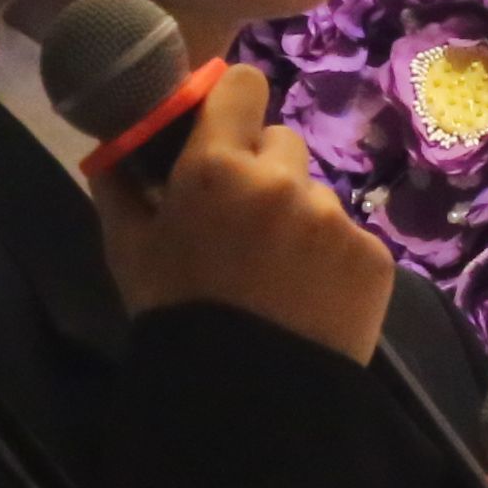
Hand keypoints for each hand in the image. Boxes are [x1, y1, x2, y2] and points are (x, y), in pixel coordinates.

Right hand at [88, 60, 391, 362]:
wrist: (246, 403)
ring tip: (278, 275)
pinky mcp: (373, 254)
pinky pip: (349, 237)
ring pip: (316, 194)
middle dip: (265, 171)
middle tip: (245, 225)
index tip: (226, 133)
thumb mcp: (129, 251)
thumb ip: (121, 187)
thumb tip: (115, 147)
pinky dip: (332, 259)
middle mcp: (282, 179)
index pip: (243, 84)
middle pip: (282, 142)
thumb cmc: (176, 317)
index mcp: (217, 167)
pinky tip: (309, 298)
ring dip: (298, 218)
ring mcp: (333, 217)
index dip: (234, 105)